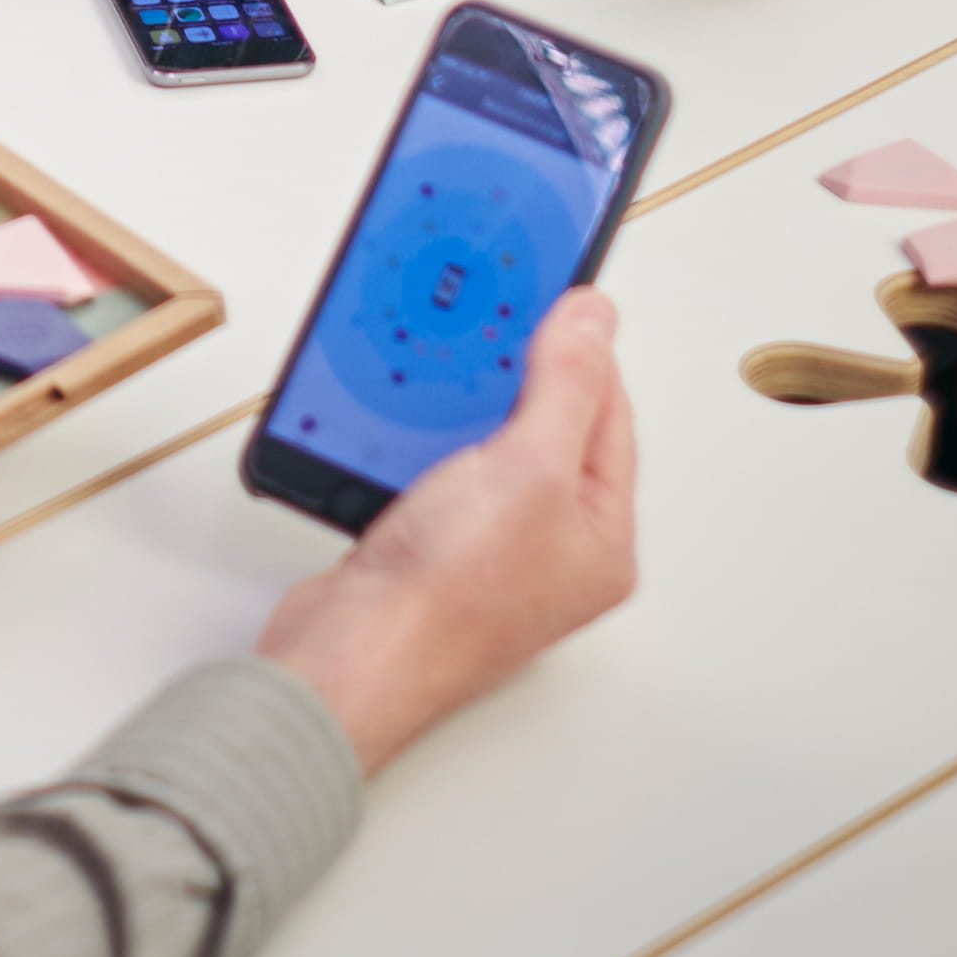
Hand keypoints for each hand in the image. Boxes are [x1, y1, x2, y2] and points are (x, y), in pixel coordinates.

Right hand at [260, 289, 636, 772]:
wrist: (348, 658)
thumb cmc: (444, 600)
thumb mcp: (526, 468)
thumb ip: (566, 385)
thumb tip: (593, 321)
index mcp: (602, 536)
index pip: (608, 415)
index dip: (580, 351)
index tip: (551, 299)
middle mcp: (553, 548)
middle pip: (547, 427)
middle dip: (513, 377)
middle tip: (487, 330)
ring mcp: (491, 551)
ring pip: (485, 448)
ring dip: (458, 407)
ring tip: (438, 376)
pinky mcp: (433, 550)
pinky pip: (438, 472)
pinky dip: (418, 440)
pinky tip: (399, 422)